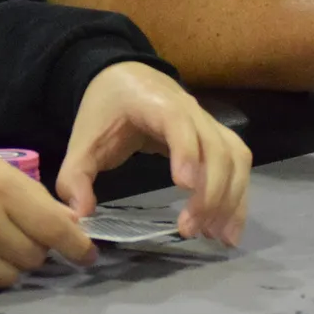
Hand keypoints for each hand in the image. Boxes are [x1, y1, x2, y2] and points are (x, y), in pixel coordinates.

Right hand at [0, 130, 94, 290]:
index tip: (87, 254)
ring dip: (7, 264)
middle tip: (22, 235)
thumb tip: (63, 222)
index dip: (78, 245)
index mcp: (2, 189)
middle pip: (34, 258)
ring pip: (7, 277)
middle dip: (36, 249)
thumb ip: (26, 195)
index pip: (56, 229)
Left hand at [56, 62, 249, 245]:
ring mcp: (208, 122)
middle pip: (216, 146)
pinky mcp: (216, 136)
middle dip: (209, 191)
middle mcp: (191, 109)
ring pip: (235, 157)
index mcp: (155, 103)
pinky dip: (239, 195)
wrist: (125, 78)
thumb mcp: (81, 141)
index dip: (186, 151)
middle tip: (189, 230)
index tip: (184, 186)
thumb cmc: (105, 109)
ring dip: (231, 197)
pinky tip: (228, 227)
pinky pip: (238, 163)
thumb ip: (74, 178)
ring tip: (216, 235)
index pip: (179, 123)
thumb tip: (82, 215)